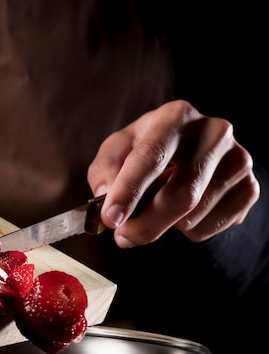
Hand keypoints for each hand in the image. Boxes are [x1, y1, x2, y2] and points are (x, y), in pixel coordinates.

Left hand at [87, 100, 259, 247]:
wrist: (189, 154)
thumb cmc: (146, 152)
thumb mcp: (117, 152)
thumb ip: (105, 171)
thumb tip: (107, 195)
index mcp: (175, 117)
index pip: (151, 156)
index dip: (128, 191)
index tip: (111, 219)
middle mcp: (214, 132)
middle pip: (181, 194)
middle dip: (145, 224)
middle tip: (123, 236)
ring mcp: (237, 159)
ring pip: (193, 215)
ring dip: (163, 228)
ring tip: (155, 213)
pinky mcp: (248, 188)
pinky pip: (208, 228)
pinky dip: (185, 232)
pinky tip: (181, 214)